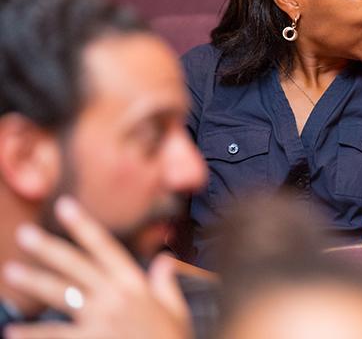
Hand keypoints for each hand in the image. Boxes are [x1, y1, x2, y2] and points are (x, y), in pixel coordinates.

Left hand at [3, 196, 190, 338]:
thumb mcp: (176, 309)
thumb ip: (166, 283)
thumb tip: (164, 260)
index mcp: (134, 285)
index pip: (105, 248)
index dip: (84, 225)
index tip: (64, 205)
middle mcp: (115, 297)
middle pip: (76, 267)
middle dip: (49, 249)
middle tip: (24, 234)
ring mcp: (100, 321)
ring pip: (61, 296)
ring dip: (34, 282)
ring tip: (11, 271)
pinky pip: (55, 337)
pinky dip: (33, 334)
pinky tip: (12, 331)